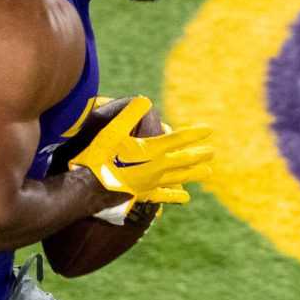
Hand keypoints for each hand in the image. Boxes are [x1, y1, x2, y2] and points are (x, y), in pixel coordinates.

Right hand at [67, 96, 213, 206]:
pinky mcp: (143, 195)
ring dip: (194, 173)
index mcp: (151, 151)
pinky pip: (164, 196)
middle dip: (198, 155)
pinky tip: (185, 198)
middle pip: (183, 160)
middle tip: (212, 152)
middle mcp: (156, 168)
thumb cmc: (98, 157)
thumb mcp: (110, 131)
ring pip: (178, 178)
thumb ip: (128, 115)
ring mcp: (151, 184)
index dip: (194, 133)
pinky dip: (175, 196)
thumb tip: (145, 100)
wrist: (87, 188)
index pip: (178, 139)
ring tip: (208, 172)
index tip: (209, 130)